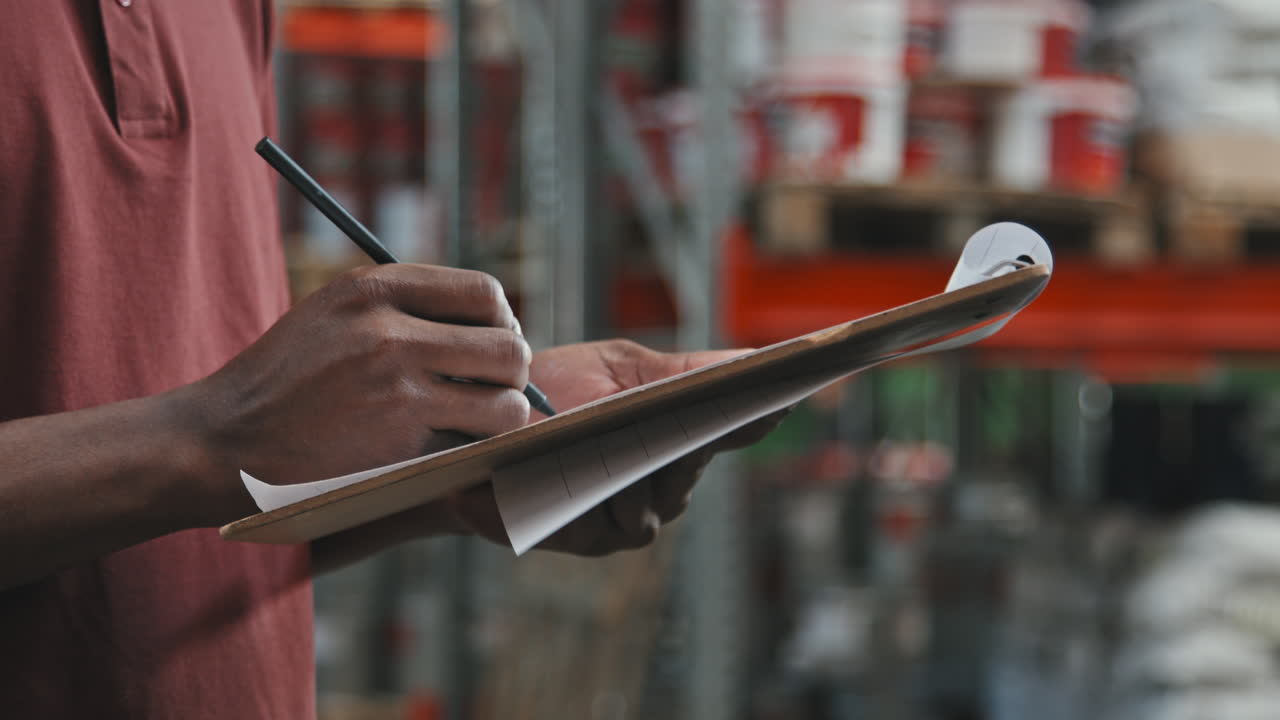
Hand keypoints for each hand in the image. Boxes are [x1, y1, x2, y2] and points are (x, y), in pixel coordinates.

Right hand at [177, 264, 532, 525]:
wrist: (222, 441)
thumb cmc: (284, 379)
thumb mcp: (333, 312)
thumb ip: (402, 304)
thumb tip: (490, 320)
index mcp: (375, 288)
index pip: (485, 293)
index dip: (502, 323)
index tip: (489, 345)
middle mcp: (391, 330)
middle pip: (509, 348)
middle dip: (511, 376)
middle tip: (491, 393)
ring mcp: (396, 389)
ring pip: (506, 404)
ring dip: (500, 421)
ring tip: (474, 427)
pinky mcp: (398, 444)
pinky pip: (473, 447)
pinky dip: (472, 454)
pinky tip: (447, 452)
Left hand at [449, 339, 788, 555]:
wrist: (469, 427)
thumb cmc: (547, 391)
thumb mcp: (621, 368)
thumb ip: (688, 373)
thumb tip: (758, 362)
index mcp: (675, 435)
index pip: (733, 427)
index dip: (760, 414)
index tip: (790, 393)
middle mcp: (662, 483)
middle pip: (695, 465)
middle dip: (681, 438)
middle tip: (677, 413)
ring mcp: (629, 516)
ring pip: (661, 499)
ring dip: (633, 470)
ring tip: (603, 445)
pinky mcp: (591, 538)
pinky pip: (619, 523)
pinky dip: (599, 495)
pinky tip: (573, 474)